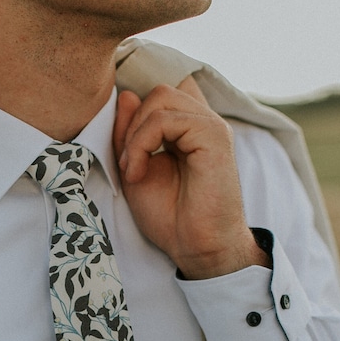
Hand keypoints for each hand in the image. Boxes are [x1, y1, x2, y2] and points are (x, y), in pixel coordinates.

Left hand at [112, 77, 269, 279]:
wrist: (196, 247)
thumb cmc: (170, 217)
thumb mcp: (134, 169)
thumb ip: (129, 134)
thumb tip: (126, 95)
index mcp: (188, 129)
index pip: (158, 97)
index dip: (134, 118)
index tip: (125, 159)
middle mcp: (203, 122)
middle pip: (159, 92)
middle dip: (132, 124)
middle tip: (126, 164)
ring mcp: (211, 126)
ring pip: (161, 98)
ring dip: (135, 135)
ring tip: (132, 171)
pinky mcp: (214, 136)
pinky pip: (166, 120)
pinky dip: (142, 144)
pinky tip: (138, 174)